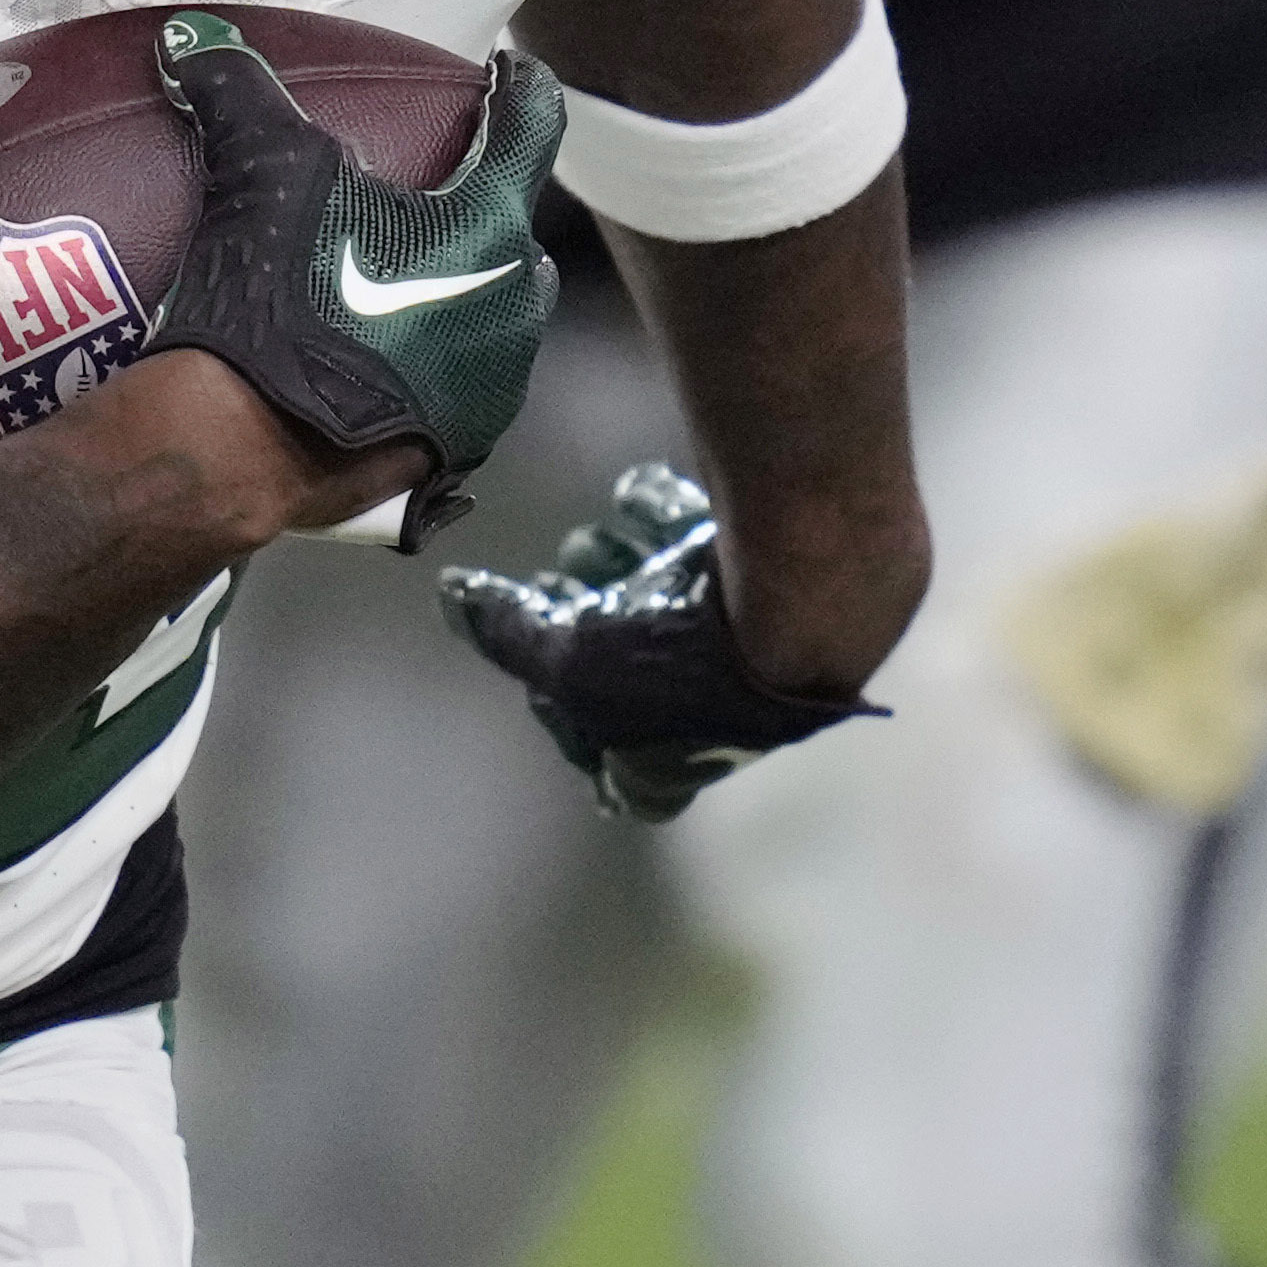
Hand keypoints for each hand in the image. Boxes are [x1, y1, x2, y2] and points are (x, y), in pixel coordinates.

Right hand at [156, 19, 562, 503]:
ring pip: (492, 316)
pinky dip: (428, 361)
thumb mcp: (258, 176)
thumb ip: (239, 95)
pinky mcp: (455, 448)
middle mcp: (512, 309)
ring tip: (401, 279)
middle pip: (514, 232)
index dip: (520, 87)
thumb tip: (196, 44)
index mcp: (490, 228)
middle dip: (484, 209)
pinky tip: (377, 356)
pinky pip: (455, 384)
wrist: (248, 451)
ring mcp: (490, 388)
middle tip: (430, 193)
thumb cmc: (275, 302)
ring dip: (460, 291)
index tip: (509, 73)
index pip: (532, 127)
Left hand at [440, 458, 878, 822]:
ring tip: (586, 539)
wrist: (814, 592)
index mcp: (673, 762)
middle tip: (555, 584)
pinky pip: (711, 554)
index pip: (615, 775)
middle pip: (632, 675)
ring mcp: (751, 650)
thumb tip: (453, 600)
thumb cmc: (682, 655)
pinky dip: (671, 524)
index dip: (568, 728)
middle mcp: (715, 717)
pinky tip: (638, 492)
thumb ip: (509, 633)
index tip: (538, 683)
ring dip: (621, 570)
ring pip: (669, 607)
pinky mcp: (776, 586)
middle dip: (585, 625)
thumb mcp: (573, 658)